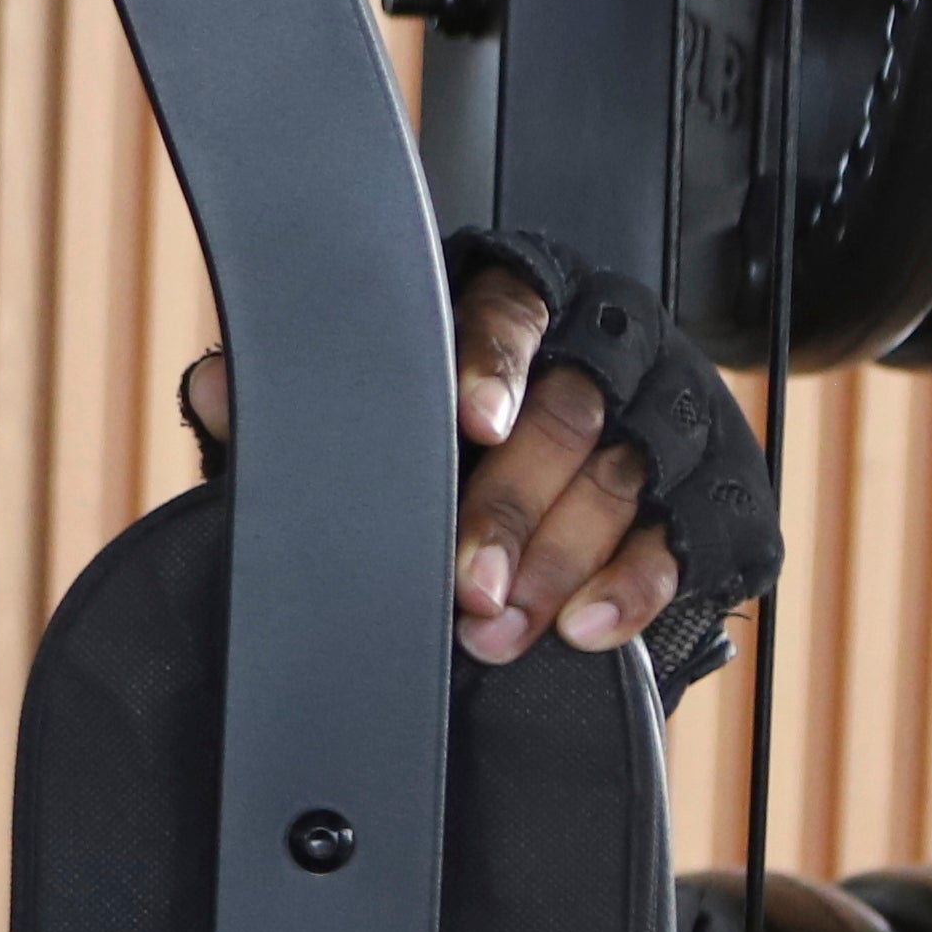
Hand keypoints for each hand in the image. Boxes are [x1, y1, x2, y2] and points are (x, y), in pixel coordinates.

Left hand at [171, 263, 689, 666]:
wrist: (520, 519)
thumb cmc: (432, 450)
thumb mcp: (361, 419)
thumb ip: (300, 399)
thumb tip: (221, 385)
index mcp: (520, 301)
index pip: (513, 310)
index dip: (496, 364)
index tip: (471, 425)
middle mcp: (606, 344)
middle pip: (571, 412)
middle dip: (513, 508)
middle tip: (466, 587)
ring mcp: (667, 414)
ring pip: (626, 476)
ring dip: (562, 562)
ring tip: (501, 631)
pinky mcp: (709, 491)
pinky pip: (686, 536)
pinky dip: (636, 586)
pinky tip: (586, 629)